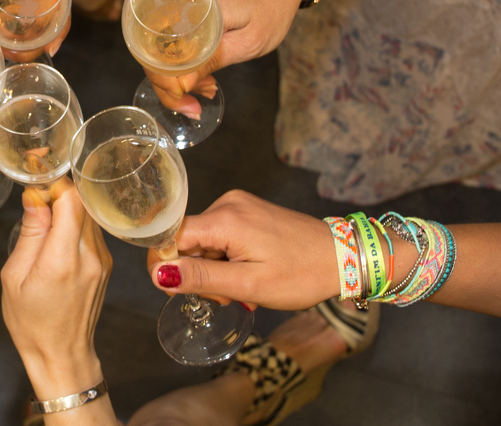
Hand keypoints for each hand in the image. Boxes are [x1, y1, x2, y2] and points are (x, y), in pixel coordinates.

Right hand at [1, 180, 111, 401]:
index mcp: (63, 260)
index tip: (36, 176)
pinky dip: (76, 223)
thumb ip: (30, 233)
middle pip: (83, 202)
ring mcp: (103, 260)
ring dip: (68, 206)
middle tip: (36, 191)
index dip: (54, 182)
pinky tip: (57, 233)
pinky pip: (92, 230)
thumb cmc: (31, 322)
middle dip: (60, 191)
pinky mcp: (106, 263)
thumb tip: (35, 196)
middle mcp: (90, 256)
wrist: (61, 355)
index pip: (71, 200)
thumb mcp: (14, 277)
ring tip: (44, 214)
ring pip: (89, 213)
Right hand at [144, 0, 304, 116]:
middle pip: (154, 55)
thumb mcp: (249, 41)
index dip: (167, 86)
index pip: (158, 54)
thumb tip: (182, 85)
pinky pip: (176, 44)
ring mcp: (182, 12)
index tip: (188, 106)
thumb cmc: (272, 6)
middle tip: (195, 106)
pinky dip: (186, 65)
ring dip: (179, 79)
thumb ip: (215, 60)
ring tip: (205, 92)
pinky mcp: (187, 16)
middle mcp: (179, 9)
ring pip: (163, 52)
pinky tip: (203, 78)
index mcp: (193, 12)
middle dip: (171, 88)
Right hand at [145, 190, 335, 311]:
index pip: (170, 237)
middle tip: (228, 296)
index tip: (184, 292)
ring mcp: (239, 204)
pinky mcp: (248, 210)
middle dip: (198, 272)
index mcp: (225, 219)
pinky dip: (225, 258)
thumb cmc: (301, 274)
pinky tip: (246, 271)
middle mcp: (228, 203)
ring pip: (202, 240)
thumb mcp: (248, 284)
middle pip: (186, 239)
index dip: (168, 266)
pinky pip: (219, 235)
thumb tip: (158, 274)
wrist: (342, 257)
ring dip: (213, 268)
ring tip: (242, 287)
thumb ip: (201, 278)